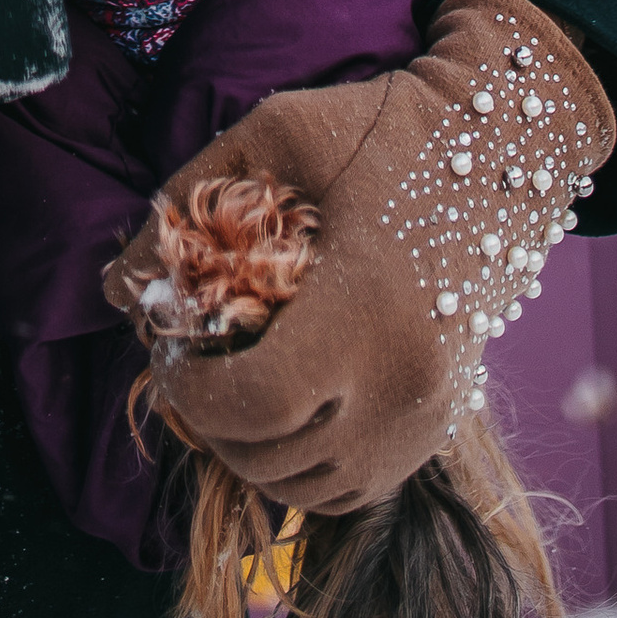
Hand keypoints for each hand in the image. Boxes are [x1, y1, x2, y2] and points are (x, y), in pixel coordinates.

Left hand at [114, 0, 612, 513]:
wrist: (498, 139)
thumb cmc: (379, 127)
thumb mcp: (275, 135)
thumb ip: (188, 201)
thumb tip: (117, 287)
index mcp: (363, 313)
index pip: (255, 404)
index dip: (193, 395)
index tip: (170, 358)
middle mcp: (403, 384)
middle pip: (275, 459)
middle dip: (213, 426)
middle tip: (191, 372)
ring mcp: (428, 415)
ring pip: (314, 489)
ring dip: (256, 455)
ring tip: (233, 392)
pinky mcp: (442, 427)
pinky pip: (356, 489)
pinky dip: (307, 468)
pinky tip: (286, 409)